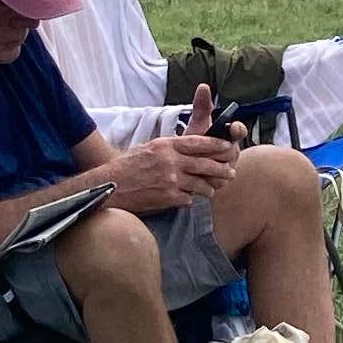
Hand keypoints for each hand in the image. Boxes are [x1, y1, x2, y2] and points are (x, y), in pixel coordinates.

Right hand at [103, 123, 236, 211]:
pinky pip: (189, 199)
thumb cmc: (127, 166)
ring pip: (201, 184)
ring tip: (211, 190)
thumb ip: (169, 148)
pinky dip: (189, 200)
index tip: (227, 147)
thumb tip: (188, 148)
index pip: (198, 142)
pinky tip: (188, 200)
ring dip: (208, 188)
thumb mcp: (148, 148)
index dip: (216, 145)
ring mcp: (170, 180)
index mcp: (166, 145)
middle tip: (231, 172)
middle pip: (205, 164)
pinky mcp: (167, 197)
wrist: (110, 186)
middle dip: (222, 169)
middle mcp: (170, 160)